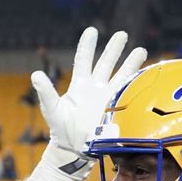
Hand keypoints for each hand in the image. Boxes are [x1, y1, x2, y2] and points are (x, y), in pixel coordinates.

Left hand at [27, 27, 146, 180]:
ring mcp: (107, 100)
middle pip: (106, 64)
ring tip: (141, 50)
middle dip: (114, 49)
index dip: (88, 45)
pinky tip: (145, 76)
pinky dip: (135, 86)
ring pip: (120, 77)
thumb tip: (36, 75)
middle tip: (123, 34)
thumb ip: (46, 92)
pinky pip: (127, 96)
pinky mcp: (116, 112)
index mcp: (79, 85)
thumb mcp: (51, 109)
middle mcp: (95, 89)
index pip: (84, 60)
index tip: (92, 30)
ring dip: (130, 64)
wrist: (74, 149)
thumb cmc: (60, 129)